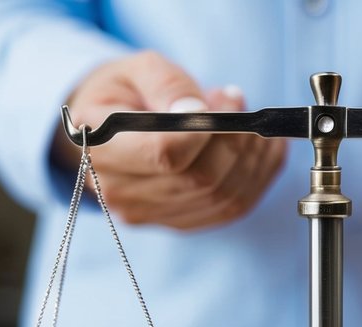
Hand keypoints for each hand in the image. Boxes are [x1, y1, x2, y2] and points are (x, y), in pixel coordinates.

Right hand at [56, 51, 287, 229]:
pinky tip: (261, 148)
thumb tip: (198, 111)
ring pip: (223, 198)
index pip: (166, 154)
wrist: (109, 127)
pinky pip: (231, 209)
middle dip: (237, 140)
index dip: (205, 130)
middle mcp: (119, 191)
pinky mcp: (177, 222)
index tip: (221, 100)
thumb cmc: (125, 92)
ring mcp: (149, 215)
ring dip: (253, 158)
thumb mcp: (137, 69)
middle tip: (239, 102)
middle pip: (201, 180)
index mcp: (101, 147)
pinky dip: (257, 176)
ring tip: (250, 120)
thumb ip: (166, 83)